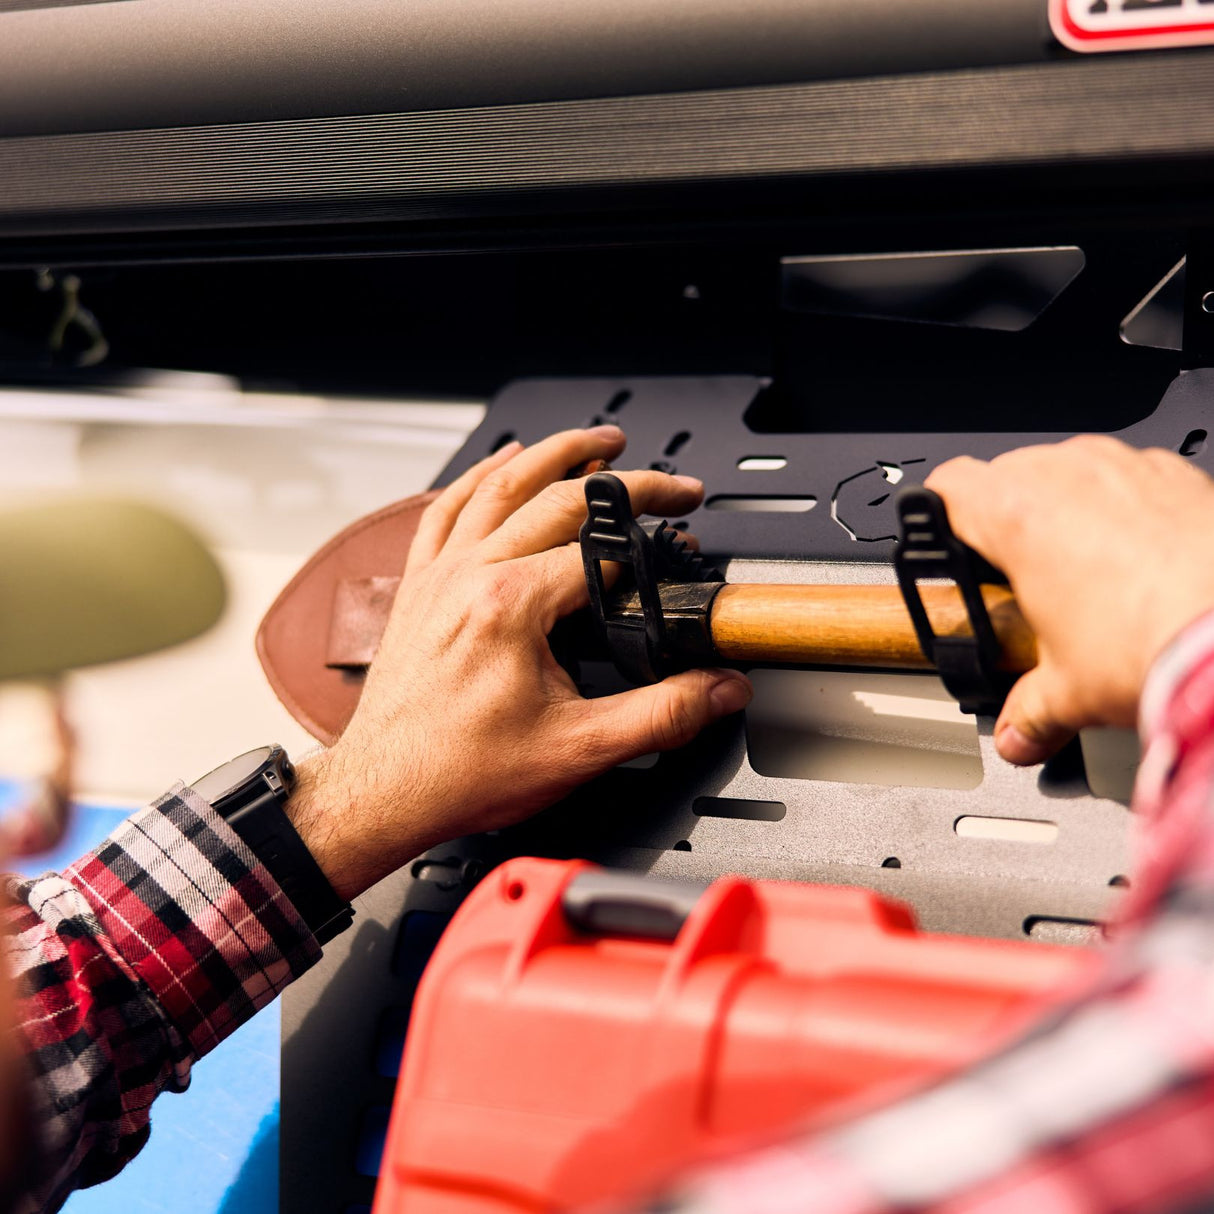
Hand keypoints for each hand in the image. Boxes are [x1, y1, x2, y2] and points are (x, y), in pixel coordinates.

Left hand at [288, 426, 752, 899]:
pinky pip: (445, 510)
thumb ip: (662, 714)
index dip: (654, 531)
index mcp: (511, 605)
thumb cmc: (458, 772)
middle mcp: (469, 576)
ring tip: (595, 440)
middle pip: (556, 499)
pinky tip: (500, 463)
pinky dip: (478, 477)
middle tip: (665, 482)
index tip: (685, 527)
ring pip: (498, 487)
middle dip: (623, 479)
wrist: (385, 791)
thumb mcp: (580, 749)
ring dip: (552, 454)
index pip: (600, 545)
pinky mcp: (418, 588)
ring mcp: (439, 576)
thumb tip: (719, 689)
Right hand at [927, 435, 1213, 764]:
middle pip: (1008, 477)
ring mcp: (1127, 467)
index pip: (948, 486)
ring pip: (1072, 471)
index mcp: (1016, 515)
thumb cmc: (1159, 643)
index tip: (950, 547)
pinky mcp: (1180, 475)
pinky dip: (1129, 510)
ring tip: (1087, 574)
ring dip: (1068, 510)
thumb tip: (1018, 733)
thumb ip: (1027, 711)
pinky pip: (1133, 479)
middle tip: (1022, 580)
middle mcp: (1068, 475)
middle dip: (1009, 523)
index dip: (939, 517)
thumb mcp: (1069, 692)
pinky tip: (1143, 561)